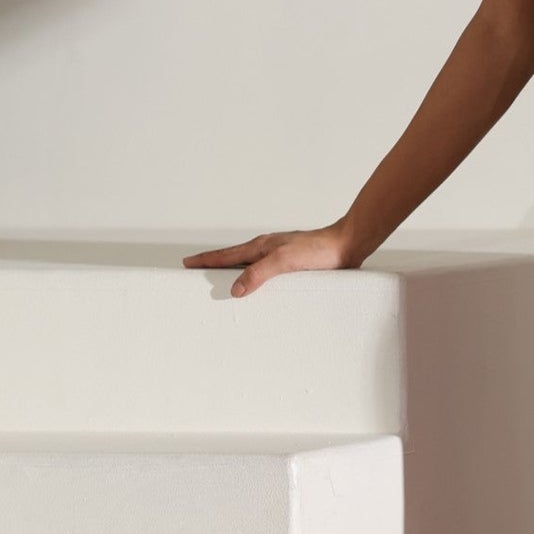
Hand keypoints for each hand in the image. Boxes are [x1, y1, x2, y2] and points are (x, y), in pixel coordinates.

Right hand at [181, 222, 360, 298]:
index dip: (205, 260)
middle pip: (233, 258)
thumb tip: (235, 289)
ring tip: (222, 282)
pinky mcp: (293, 266)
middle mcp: (267, 250)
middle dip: (213, 265)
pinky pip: (265, 273)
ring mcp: (280, 257)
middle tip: (196, 272)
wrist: (347, 244)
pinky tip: (259, 288)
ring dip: (234, 272)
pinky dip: (254, 279)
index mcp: (261, 247)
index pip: (225, 255)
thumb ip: (260, 273)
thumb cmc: (320, 250)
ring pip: (249, 265)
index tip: (186, 263)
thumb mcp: (285, 261)